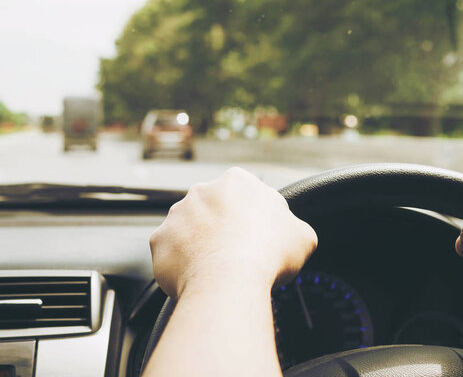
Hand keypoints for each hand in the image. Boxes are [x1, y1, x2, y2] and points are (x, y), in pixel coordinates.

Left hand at [150, 167, 317, 298]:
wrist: (229, 280)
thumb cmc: (267, 254)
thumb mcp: (302, 237)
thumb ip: (293, 228)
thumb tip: (290, 234)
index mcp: (237, 182)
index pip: (245, 196)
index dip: (253, 219)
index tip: (259, 238)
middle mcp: (202, 190)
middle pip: (214, 210)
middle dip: (223, 230)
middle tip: (238, 256)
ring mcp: (177, 215)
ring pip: (190, 230)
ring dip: (200, 245)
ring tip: (217, 270)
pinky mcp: (160, 241)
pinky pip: (171, 253)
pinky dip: (182, 265)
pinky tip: (198, 278)